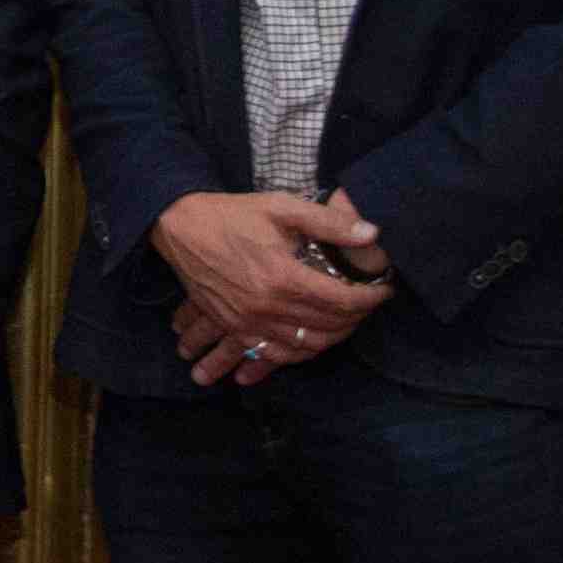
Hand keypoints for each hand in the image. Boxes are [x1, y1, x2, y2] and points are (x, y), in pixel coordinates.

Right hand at [152, 189, 389, 384]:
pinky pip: (269, 354)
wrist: (178, 226)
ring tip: (344, 325)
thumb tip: (372, 233)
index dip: (371, 298)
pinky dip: (293, 356)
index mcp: (284, 277)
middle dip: (356, 318)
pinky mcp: (232, 326)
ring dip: (331, 339)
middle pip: (328, 327)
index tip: (383, 290)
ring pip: (303, 346)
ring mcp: (247, 322)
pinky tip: (304, 348)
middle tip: (367, 305)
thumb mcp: (281, 206)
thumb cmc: (232, 214)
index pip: (343, 301)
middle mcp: (267, 307)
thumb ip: (329, 222)